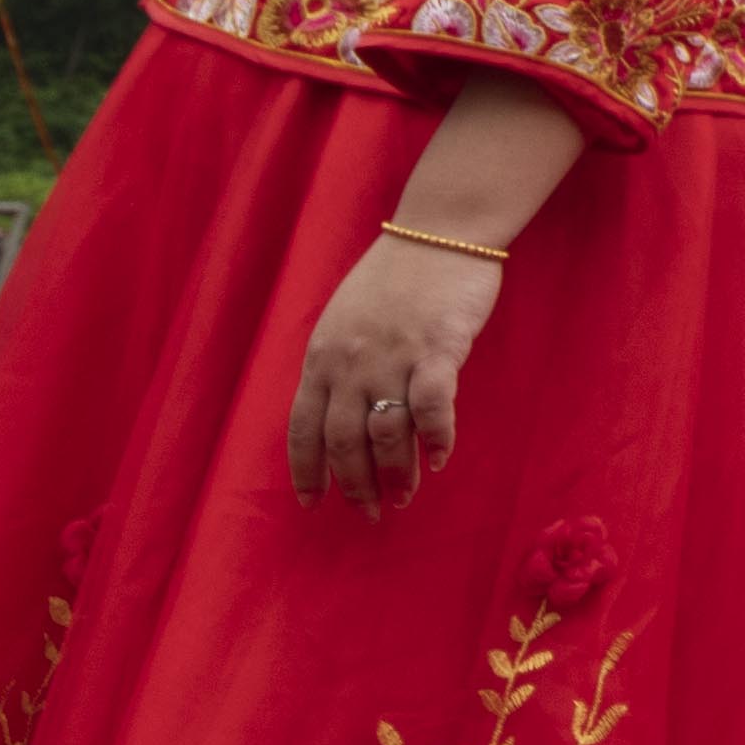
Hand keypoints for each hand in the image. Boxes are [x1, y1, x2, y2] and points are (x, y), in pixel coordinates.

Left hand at [287, 234, 494, 508]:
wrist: (439, 231)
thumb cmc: (396, 276)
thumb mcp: (346, 319)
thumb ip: (339, 365)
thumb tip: (343, 417)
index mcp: (323, 356)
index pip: (303, 427)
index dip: (307, 471)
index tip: (313, 504)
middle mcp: (350, 362)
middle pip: (342, 442)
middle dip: (355, 485)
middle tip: (370, 513)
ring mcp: (393, 357)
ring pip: (385, 434)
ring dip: (396, 473)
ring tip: (405, 496)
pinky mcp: (437, 350)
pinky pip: (432, 409)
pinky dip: (436, 439)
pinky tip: (440, 458)